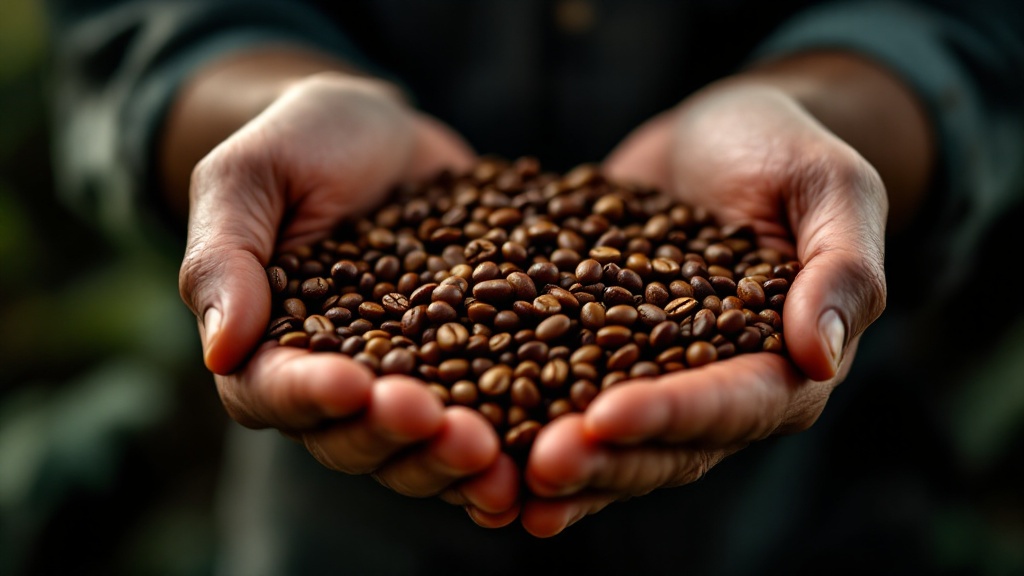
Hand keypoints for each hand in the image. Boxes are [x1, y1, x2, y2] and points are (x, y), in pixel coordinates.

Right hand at [177, 72, 518, 526]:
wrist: (382, 134)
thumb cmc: (300, 143)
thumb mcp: (251, 177)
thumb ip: (225, 257)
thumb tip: (221, 349)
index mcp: (264, 344)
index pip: (270, 391)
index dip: (310, 397)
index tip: (353, 386)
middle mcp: (332, 380)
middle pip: (351, 439)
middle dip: (399, 440)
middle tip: (448, 430)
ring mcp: (404, 380)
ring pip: (416, 448)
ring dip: (452, 462)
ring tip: (495, 457)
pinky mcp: (464, 366)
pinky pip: (481, 416)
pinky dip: (505, 444)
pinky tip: (534, 458)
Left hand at [519, 77, 889, 535]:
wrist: (717, 132)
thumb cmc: (785, 148)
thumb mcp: (832, 186)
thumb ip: (842, 267)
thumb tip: (820, 355)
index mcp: (788, 360)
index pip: (736, 403)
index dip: (673, 413)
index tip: (606, 416)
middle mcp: (723, 387)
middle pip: (668, 444)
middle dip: (604, 458)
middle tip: (540, 464)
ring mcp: (659, 377)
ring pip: (614, 441)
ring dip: (562, 462)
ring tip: (499, 476)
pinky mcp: (605, 355)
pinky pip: (567, 397)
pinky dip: (528, 425)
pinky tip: (482, 446)